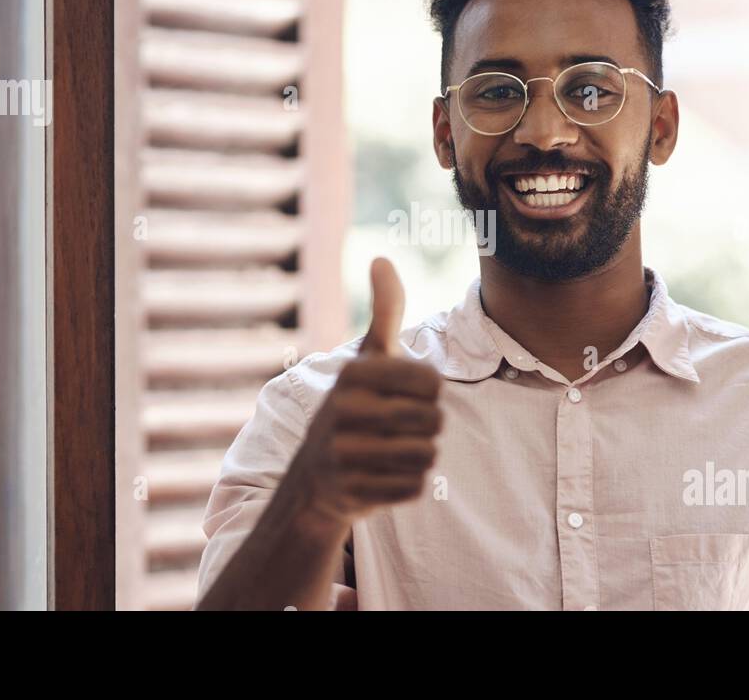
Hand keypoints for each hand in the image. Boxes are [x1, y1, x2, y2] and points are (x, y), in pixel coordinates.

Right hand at [289, 258, 443, 528]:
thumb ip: (384, 310)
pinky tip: (382, 477)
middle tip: (395, 428)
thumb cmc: (353, 407)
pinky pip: (415, 487)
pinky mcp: (353, 492)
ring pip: (428, 455)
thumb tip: (381, 257)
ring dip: (419, 456)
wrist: (314, 479)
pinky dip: (408, 485)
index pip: (433, 382)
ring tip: (389, 451)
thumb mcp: (367, 358)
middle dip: (425, 427)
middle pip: (434, 421)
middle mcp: (343, 411)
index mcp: (353, 374)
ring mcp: (345, 454)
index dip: (429, 393)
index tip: (403, 396)